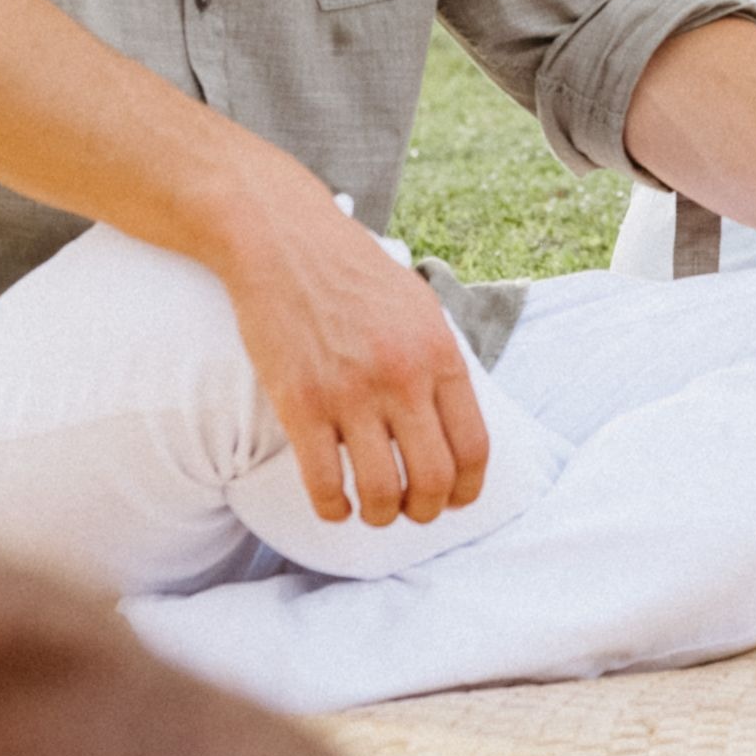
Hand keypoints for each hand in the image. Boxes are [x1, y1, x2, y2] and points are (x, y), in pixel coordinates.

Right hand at [207, 178, 491, 527]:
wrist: (281, 238)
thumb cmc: (350, 270)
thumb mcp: (418, 306)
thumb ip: (439, 362)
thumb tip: (453, 422)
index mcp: (439, 353)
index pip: (474, 447)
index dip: (468, 489)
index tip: (455, 501)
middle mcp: (402, 377)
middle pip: (435, 480)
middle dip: (426, 511)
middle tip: (411, 511)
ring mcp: (351, 393)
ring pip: (383, 492)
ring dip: (381, 516)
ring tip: (372, 512)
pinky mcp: (300, 403)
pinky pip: (324, 483)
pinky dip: (332, 509)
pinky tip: (333, 506)